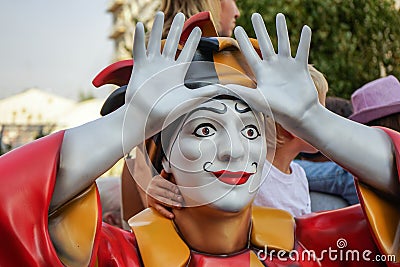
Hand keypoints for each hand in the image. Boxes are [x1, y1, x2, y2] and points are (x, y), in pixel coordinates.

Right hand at [126, 12, 221, 137]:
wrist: (147, 117)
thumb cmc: (168, 111)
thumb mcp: (190, 99)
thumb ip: (206, 92)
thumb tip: (224, 89)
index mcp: (178, 73)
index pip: (187, 53)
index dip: (192, 41)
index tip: (198, 29)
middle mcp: (165, 67)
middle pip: (172, 43)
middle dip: (177, 29)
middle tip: (181, 15)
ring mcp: (152, 66)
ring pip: (155, 42)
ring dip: (156, 28)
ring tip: (159, 14)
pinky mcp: (139, 67)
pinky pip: (139, 49)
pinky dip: (139, 38)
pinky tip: (139, 25)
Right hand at [146, 172, 182, 218]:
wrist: (149, 193)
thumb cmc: (159, 185)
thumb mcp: (161, 178)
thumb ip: (164, 175)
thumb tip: (166, 170)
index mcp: (156, 181)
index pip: (165, 184)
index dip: (172, 187)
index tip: (178, 190)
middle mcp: (152, 189)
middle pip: (165, 193)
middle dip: (174, 196)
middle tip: (181, 199)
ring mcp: (152, 197)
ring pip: (163, 201)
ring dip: (172, 204)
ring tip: (179, 206)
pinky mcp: (152, 205)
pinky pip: (160, 209)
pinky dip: (166, 213)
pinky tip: (172, 215)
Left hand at [231, 13, 318, 130]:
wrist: (299, 116)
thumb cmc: (277, 111)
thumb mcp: (255, 99)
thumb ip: (239, 90)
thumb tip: (219, 87)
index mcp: (261, 73)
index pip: (250, 53)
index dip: (243, 41)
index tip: (238, 29)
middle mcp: (273, 67)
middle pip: (265, 43)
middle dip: (260, 29)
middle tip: (255, 15)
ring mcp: (287, 67)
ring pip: (284, 43)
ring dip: (282, 29)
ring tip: (280, 15)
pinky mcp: (301, 68)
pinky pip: (303, 50)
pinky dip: (304, 40)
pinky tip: (305, 28)